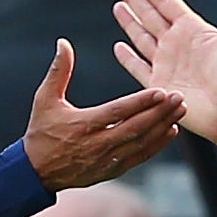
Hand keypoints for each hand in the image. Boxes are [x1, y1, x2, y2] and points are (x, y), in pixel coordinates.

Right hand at [21, 38, 184, 190]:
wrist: (36, 173)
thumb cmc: (41, 132)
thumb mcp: (44, 100)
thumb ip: (58, 71)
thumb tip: (63, 43)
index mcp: (82, 125)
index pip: (117, 112)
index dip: (141, 102)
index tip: (161, 91)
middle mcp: (97, 144)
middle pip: (135, 128)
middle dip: (160, 113)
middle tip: (178, 98)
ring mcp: (106, 160)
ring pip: (141, 143)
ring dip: (162, 127)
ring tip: (180, 111)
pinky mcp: (112, 170)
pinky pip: (139, 157)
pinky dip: (156, 145)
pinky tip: (170, 131)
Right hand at [112, 0, 216, 163]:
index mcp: (193, 30)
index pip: (166, 2)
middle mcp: (177, 44)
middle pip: (150, 14)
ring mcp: (167, 64)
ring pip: (142, 37)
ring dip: (129, 22)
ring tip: (117, 6)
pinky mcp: (159, 86)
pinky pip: (139, 68)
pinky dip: (128, 57)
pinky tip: (119, 46)